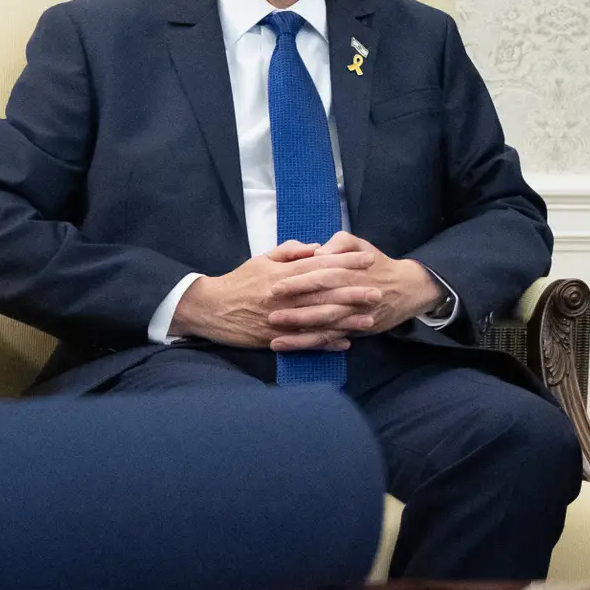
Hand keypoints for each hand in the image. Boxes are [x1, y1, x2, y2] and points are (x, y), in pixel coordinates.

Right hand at [173, 237, 436, 351]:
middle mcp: (285, 295)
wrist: (210, 308)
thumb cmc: (239, 281)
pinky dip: (324, 342)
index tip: (368, 258)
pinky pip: (304, 341)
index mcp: (284, 274)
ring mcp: (281, 318)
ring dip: (345, 320)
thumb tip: (316, 247)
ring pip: (318, 319)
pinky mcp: (275, 337)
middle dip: (353, 291)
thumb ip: (289, 251)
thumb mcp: (261, 259)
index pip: (320, 265)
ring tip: (369, 320)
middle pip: (325, 292)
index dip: (346, 261)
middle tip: (378, 290)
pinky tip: (344, 343)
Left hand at [262, 232, 444, 349]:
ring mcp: (354, 316)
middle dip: (295, 312)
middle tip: (269, 315)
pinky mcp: (354, 330)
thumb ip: (339, 242)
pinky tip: (291, 347)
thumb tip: (318, 251)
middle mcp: (352, 295)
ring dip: (299, 335)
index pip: (322, 276)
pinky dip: (310, 345)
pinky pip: (330, 339)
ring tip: (274, 339)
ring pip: (325, 327)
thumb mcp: (360, 244)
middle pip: (321, 305)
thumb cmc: (377, 263)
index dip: (299, 281)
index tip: (276, 285)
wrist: (407, 288)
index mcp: (350, 271)